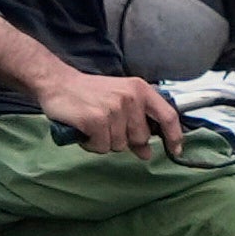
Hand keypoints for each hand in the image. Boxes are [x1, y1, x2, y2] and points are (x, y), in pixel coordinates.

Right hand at [36, 66, 182, 157]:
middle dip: (125, 140)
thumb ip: (137, 123)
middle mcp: (130, 97)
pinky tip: (85, 131)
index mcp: (140, 89)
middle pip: (140, 138)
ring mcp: (113, 109)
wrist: (58, 83)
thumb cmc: (90, 93)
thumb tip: (147, 152)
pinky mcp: (96, 120)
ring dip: (105, 142)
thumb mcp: (120, 100)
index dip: (174, 136)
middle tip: (107, 126)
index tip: (175, 150)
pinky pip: (101, 147)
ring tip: (93, 125)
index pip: (167, 115)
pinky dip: (92, 144)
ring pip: (119, 145)